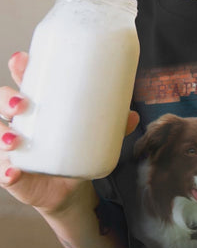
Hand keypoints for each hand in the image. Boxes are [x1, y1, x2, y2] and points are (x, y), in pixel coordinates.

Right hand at [0, 52, 138, 213]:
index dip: (19, 69)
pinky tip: (13, 172)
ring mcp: (13, 148)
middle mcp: (21, 124)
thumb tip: (132, 115)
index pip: (24, 82)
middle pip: (3, 103)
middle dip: (7, 99)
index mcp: (40, 107)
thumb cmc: (77, 150)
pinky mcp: (13, 173)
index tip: (21, 59)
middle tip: (23, 103)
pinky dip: (7, 172)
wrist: (69, 187)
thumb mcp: (95, 134)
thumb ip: (113, 125)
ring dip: (2, 134)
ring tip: (15, 138)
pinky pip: (4, 172)